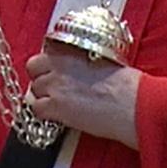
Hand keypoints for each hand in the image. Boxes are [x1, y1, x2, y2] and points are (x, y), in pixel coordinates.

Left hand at [27, 45, 142, 149]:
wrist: (133, 104)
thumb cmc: (127, 85)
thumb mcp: (104, 61)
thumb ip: (82, 62)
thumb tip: (77, 69)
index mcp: (73, 51)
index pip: (44, 53)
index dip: (47, 65)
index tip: (53, 72)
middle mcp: (60, 65)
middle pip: (33, 69)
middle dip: (40, 78)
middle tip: (52, 88)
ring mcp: (55, 86)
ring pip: (33, 90)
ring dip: (43, 96)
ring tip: (58, 104)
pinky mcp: (56, 107)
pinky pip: (36, 110)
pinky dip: (43, 113)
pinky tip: (57, 116)